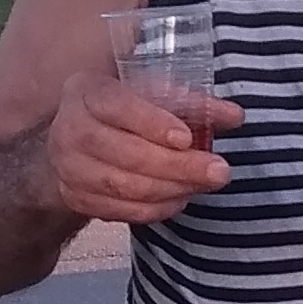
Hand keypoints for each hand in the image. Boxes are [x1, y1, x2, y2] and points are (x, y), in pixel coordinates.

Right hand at [43, 74, 242, 226]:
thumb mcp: (150, 94)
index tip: (187, 138)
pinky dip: (157, 208)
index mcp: (87, 92)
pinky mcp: (76, 198)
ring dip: (172, 188)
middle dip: (178, 166)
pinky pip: (122, 211)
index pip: (117, 106)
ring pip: (125, 186)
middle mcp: (70, 129)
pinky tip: (181, 197)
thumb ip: (192, 104)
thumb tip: (233, 116)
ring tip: (204, 183)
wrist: (74, 141)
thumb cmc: (120, 111)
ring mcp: (69, 168)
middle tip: (218, 171)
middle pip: (126, 153)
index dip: (152, 123)